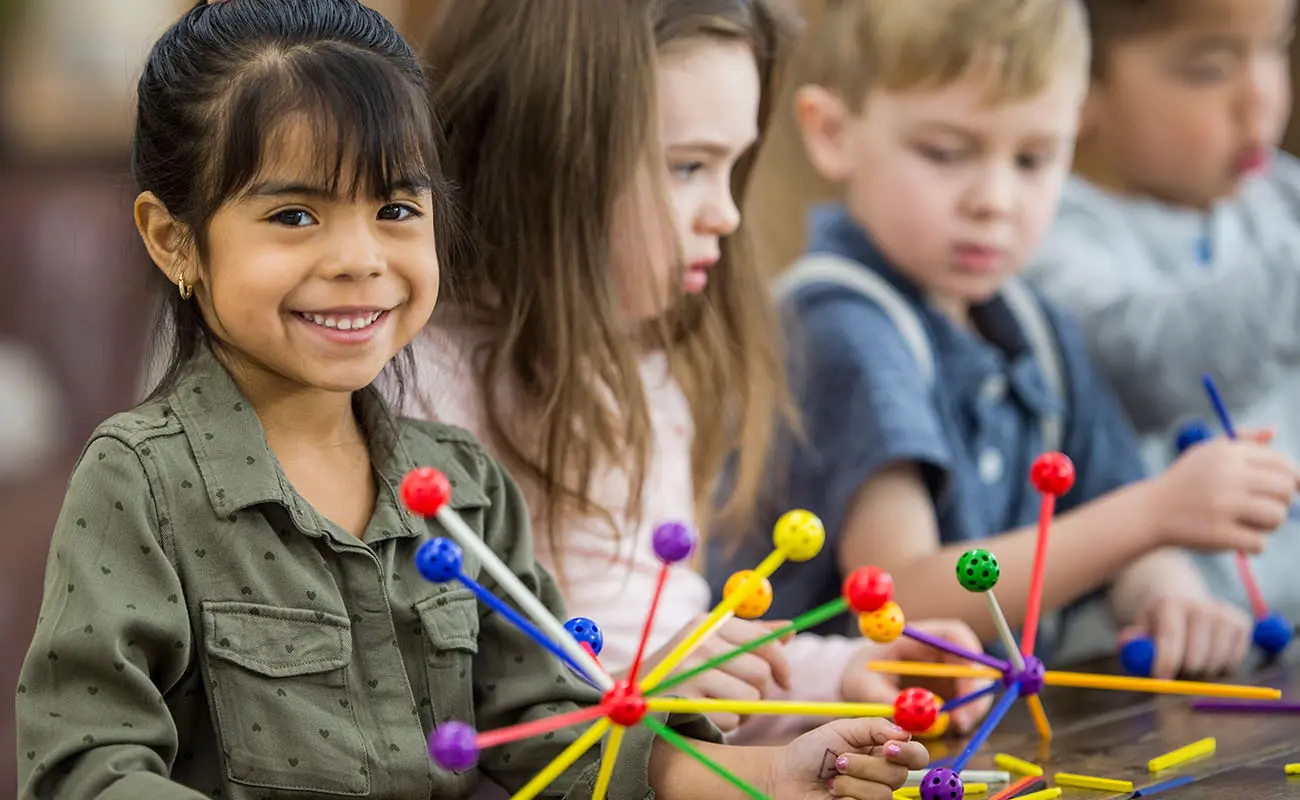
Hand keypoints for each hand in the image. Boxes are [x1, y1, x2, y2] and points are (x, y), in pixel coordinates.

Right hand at [641, 614, 791, 731]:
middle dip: (763, 691)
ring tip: (729, 706)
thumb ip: (751, 636)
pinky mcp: (684, 701)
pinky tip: (713, 715)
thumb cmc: (685, 666)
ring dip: (747, 711)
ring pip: (749, 699)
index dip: (783, 664)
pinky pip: (730, 719)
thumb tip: (790, 630)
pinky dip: (728, 724)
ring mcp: (688, 672)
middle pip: (760, 672)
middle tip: (751, 697)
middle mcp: (698, 643)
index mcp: (709, 623)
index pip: (763, 640)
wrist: (636, 691)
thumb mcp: (713, 642)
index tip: (786, 681)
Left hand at [768, 717, 926, 798]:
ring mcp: (872, 797)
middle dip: (867, 765)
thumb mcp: (842, 729)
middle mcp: (882, 776)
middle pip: (899, 775)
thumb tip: (905, 733)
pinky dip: (846, 796)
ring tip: (833, 778)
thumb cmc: (811, 751)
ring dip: (852, 782)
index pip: (916, 755)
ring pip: (883, 793)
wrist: (785, 776)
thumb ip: (874, 727)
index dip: (909, 753)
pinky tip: (833, 793)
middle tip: (841, 760)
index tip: (888, 748)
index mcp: (883, 752)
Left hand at [839, 620, 991, 734]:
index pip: (953, 634)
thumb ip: (890, 700)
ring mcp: (946, 672)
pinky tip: (946, 726)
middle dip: (974, 691)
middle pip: (971, 663)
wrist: (856, 684)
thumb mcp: (864, 687)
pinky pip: (964, 703)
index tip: (971, 677)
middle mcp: (938, 653)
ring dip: (970, 707)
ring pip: (973, 687)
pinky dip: (961, 716)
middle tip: (964, 718)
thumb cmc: (858, 675)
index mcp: (918, 637)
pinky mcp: (948, 691)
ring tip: (953, 725)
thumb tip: (918, 716)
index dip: (968, 652)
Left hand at [1118, 593, 1251, 679]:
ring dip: (1203, 671)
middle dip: (1183, 672)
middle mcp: (1201, 606)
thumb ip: (1132, 640)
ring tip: (1191, 659)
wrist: (1184, 600)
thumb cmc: (1158, 621)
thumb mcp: (1140, 627)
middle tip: (1176, 672)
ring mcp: (1224, 614)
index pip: (1170, 637)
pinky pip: (1235, 661)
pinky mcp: (1243, 623)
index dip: (1165, 662)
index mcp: (1170, 605)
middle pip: (1196, 657)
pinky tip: (1209, 653)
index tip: (1160, 680)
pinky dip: (1222, 666)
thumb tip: (1127, 646)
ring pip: (1217, 663)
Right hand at [1152, 432, 1297, 552]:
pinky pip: (1259, 542)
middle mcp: (1226, 476)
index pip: (1281, 464)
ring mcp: (1222, 506)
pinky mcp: (1218, 534)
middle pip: (1285, 489)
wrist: (1151, 511)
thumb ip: (1241, 440)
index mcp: (1227, 454)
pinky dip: (1253, 543)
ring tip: (1253, 523)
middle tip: (1267, 507)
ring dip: (1271, 524)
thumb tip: (1273, 431)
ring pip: (1277, 516)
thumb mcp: (1206, 452)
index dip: (1292, 478)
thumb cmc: (1185, 481)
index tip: (1289, 488)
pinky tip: (1238, 538)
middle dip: (1283, 500)